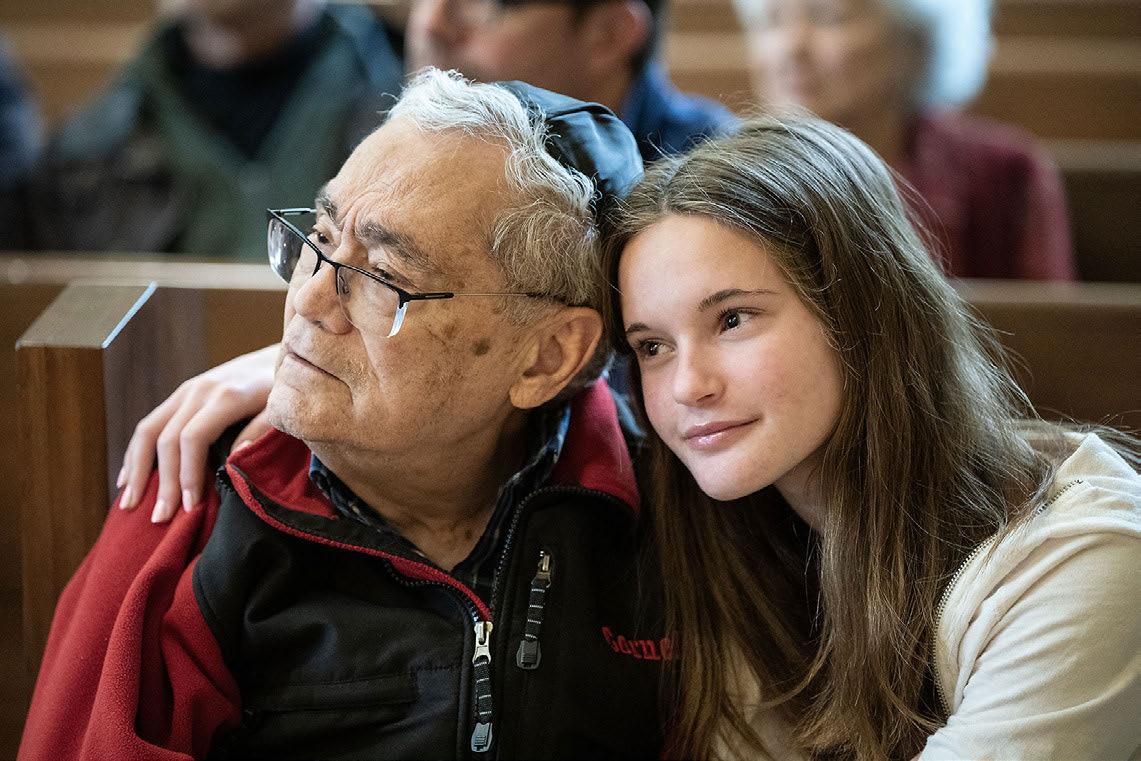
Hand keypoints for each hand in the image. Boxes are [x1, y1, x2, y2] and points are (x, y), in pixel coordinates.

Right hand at [118, 343, 279, 521]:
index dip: (187, 474)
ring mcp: (187, 390)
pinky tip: (128, 478)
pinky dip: (136, 453)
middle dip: (161, 481)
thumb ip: (261, 430)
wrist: (281, 355)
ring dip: (136, 468)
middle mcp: (199, 390)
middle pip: (166, 438)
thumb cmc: (285, 388)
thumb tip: (234, 459)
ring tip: (130, 504)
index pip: (192, 438)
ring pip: (149, 429)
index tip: (189, 507)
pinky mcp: (182, 394)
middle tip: (160, 519)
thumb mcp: (283, 408)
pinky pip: (151, 423)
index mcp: (226, 396)